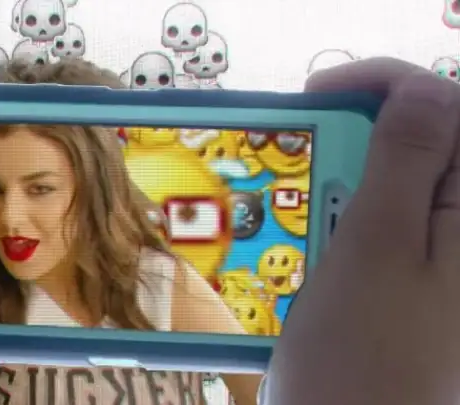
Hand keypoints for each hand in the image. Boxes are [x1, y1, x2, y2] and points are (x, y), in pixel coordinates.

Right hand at [265, 58, 459, 404]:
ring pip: (403, 183)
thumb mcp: (379, 247)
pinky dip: (351, 216)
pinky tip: (320, 242)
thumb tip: (422, 89)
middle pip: (429, 143)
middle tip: (303, 162)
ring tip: (305, 212)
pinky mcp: (420, 282)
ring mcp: (445, 261)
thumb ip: (407, 160)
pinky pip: (391, 224)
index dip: (385, 84)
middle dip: (362, 135)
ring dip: (349, 181)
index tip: (313, 96)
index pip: (448, 106)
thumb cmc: (361, 355)